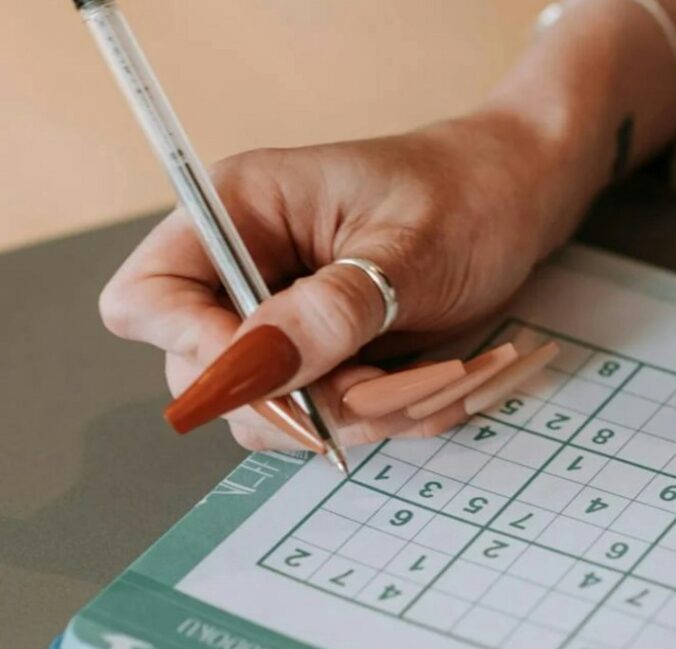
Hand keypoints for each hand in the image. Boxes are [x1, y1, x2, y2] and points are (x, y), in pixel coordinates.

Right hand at [98, 108, 595, 450]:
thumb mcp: (411, 249)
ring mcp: (287, 321)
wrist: (520, 206)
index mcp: (242, 213)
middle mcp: (250, 272)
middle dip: (297, 398)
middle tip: (381, 383)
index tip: (279, 374)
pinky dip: (383, 416)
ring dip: (354, 414)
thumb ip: (335, 307)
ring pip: (274, 410)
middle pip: (206, 375)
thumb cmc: (468, 198)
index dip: (195, 348)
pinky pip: (329, 416)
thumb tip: (257, 367)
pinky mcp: (328, 356)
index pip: (148, 297)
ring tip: (430, 375)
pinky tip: (436, 379)